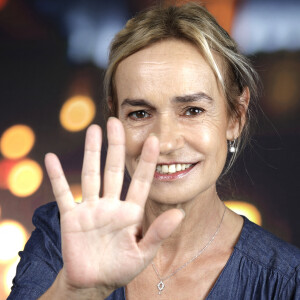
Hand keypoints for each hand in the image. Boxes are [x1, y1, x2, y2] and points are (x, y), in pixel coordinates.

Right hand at [44, 117, 183, 291]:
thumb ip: (158, 233)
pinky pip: (63, 193)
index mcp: (130, 213)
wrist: (93, 283)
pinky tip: (51, 158)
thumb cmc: (120, 269)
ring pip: (90, 175)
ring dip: (91, 153)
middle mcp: (110, 205)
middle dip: (115, 146)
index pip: (140, 182)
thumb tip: (180, 213)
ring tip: (93, 130)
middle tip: (116, 123)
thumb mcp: (143, 254)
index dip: (147, 161)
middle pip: (113, 170)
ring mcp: (90, 209)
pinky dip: (57, 177)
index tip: (154, 140)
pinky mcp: (71, 217)